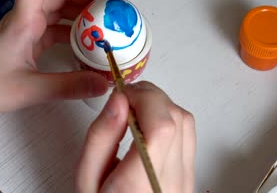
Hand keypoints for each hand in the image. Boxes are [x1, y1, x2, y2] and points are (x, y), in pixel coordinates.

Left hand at [0, 0, 108, 123]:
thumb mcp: (30, 90)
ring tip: (106, 25)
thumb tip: (104, 84)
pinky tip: (89, 43)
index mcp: (22, 20)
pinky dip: (74, 30)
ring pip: (58, 8)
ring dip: (82, 12)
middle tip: (111, 12)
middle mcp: (26, 17)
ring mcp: (27, 27)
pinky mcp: (29, 39)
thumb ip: (69, 87)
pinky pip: (56, 26)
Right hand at [76, 81, 195, 191]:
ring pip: (186, 121)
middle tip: (124, 99)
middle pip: (177, 118)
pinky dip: (169, 118)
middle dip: (149, 96)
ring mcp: (186, 178)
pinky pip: (188, 134)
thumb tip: (118, 100)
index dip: (144, 99)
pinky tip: (147, 125)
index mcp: (141, 183)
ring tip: (134, 110)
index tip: (122, 94)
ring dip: (160, 105)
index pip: (162, 127)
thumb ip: (100, 137)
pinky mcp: (190, 174)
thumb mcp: (86, 178)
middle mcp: (171, 180)